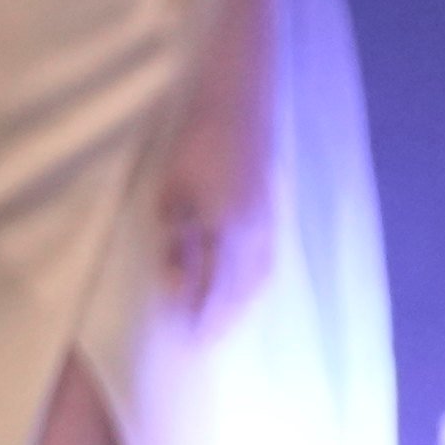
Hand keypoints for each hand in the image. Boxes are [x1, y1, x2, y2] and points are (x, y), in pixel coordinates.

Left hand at [154, 86, 271, 320]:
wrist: (238, 103)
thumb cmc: (197, 145)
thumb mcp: (173, 193)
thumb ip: (177, 242)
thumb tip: (175, 281)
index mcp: (231, 234)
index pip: (215, 289)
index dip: (200, 315)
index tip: (185, 339)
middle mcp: (256, 237)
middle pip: (241, 291)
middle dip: (222, 319)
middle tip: (203, 341)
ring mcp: (268, 225)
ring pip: (257, 279)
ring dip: (240, 303)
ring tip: (224, 321)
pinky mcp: (271, 213)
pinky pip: (264, 262)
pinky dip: (252, 282)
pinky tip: (242, 283)